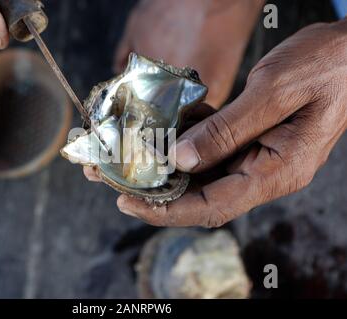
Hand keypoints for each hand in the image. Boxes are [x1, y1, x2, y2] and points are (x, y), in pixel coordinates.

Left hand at [116, 20, 346, 226]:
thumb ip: (228, 130)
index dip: (167, 210)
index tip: (128, 203)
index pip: (213, 206)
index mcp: (278, 172)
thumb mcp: (275, 91)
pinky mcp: (250, 141)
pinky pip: (211, 151)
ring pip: (202, 174)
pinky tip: (162, 131)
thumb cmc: (326, 66)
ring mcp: (257, 158)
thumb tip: (181, 158)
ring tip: (126, 158)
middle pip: (201, 195)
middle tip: (113, 179)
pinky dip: (184, 144)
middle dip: (156, 191)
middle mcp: (264, 173)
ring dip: (164, 167)